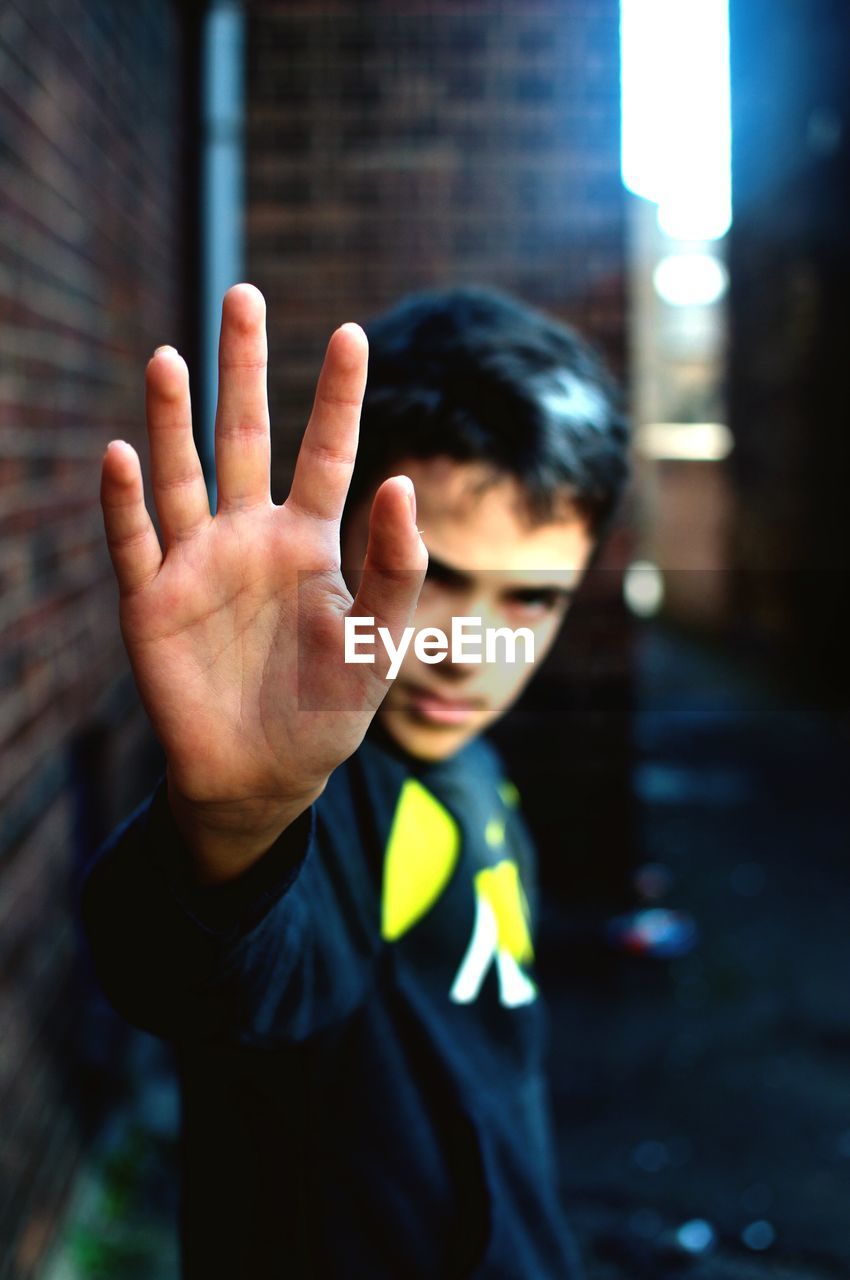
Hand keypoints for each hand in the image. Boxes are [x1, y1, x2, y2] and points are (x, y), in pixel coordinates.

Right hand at [100, 285, 425, 880]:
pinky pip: (134, 543)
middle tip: (243, 295)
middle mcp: (249, 538)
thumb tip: (401, 482)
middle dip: (243, 369)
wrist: (263, 775)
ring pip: (181, 475)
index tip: (354, 333)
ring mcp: (196, 564)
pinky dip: (126, 503)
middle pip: (244, 437)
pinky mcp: (151, 602)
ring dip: (171, 418)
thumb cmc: (326, 710)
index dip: (340, 396)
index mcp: (309, 542)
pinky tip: (124, 455)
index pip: (327, 453)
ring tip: (168, 356)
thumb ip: (396, 568)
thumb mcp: (378, 642)